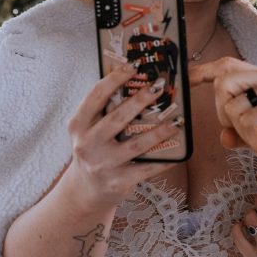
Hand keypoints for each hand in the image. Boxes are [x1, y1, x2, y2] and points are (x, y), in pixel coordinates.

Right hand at [62, 64, 177, 210]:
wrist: (85, 190)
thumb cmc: (94, 150)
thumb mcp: (89, 129)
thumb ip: (105, 110)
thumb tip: (136, 82)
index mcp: (78, 125)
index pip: (96, 96)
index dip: (114, 79)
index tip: (133, 66)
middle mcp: (88, 144)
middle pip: (117, 118)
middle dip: (140, 100)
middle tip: (159, 87)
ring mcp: (102, 165)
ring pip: (136, 145)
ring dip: (159, 132)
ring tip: (176, 121)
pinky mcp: (118, 182)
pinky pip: (146, 169)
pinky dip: (164, 160)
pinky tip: (178, 152)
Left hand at [191, 57, 256, 199]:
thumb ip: (240, 132)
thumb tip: (223, 134)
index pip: (228, 65)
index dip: (204, 71)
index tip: (186, 79)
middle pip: (223, 83)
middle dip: (226, 116)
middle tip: (252, 134)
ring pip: (233, 107)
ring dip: (245, 134)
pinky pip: (250, 121)